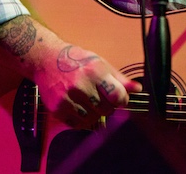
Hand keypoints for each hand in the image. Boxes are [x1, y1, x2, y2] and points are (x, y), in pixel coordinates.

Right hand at [0, 15, 141, 129]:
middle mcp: (82, 85)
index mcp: (96, 71)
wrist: (47, 60)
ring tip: (90, 102)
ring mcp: (69, 98)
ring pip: (93, 119)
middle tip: (101, 98)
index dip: (122, 100)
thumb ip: (119, 78)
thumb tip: (138, 89)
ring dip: (95, 114)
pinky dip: (82, 120)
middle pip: (106, 109)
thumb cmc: (77, 60)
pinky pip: (77, 124)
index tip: (119, 99)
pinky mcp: (58, 108)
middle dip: (108, 106)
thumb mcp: (100, 64)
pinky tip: (80, 108)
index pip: (117, 96)